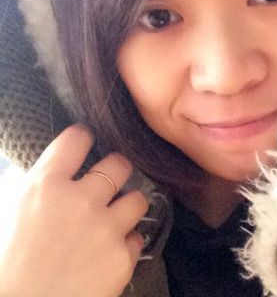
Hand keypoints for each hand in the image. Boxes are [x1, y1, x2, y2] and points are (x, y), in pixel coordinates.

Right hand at [0, 125, 148, 296]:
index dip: (83, 137)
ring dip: (127, 206)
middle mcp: (80, 201)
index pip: (76, 140)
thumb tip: (60, 167)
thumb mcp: (14, 213)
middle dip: (116, 170)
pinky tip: (108, 252)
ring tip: (115, 218)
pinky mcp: (122, 258)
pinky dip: (125, 244)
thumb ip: (41, 186)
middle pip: (119, 164)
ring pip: (138, 198)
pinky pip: (137, 238)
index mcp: (45, 187)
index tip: (86, 139)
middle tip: (109, 181)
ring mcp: (105, 229)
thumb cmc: (10, 265)